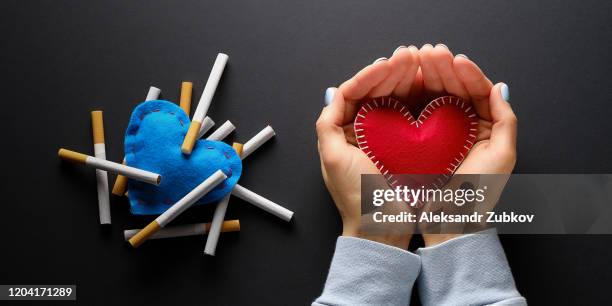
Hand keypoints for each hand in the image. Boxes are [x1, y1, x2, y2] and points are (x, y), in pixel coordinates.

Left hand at [316, 46, 419, 248]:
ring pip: (392, 101)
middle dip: (390, 72)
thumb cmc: (357, 197)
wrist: (382, 229)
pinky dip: (416, 99)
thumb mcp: (333, 158)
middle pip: (374, 93)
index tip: (388, 63)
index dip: (370, 75)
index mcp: (342, 134)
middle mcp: (361, 134)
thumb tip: (335, 94)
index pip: (353, 93)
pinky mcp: (403, 148)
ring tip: (420, 63)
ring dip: (404, 80)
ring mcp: (383, 140)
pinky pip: (408, 117)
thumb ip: (327, 125)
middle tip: (409, 56)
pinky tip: (426, 86)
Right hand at [415, 44, 516, 245]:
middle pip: (455, 89)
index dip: (467, 73)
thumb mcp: (502, 156)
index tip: (455, 60)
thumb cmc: (477, 194)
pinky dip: (411, 94)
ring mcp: (440, 132)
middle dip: (443, 68)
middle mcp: (463, 126)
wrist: (449, 222)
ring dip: (426, 76)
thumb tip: (499, 87)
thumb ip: (505, 120)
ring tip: (416, 59)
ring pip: (435, 95)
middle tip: (430, 53)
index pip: (478, 91)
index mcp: (485, 127)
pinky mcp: (419, 139)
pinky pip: (417, 111)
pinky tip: (405, 81)